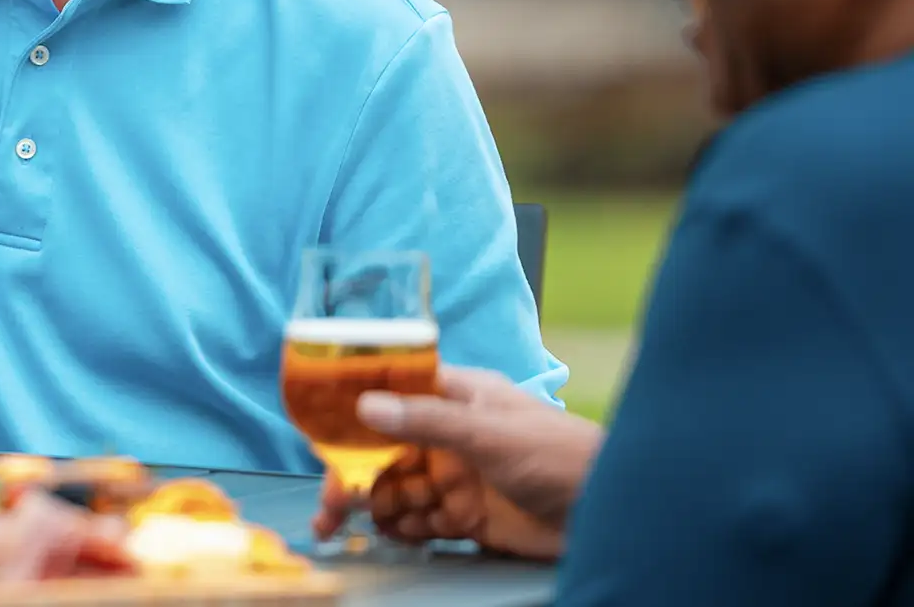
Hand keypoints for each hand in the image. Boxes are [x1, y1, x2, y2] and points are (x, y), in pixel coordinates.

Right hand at [312, 365, 602, 559]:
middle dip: (351, 477)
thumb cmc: (562, 454)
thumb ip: (428, 421)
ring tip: (341, 528)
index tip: (319, 437)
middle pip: (385, 452)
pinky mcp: (469, 516)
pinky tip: (387, 536)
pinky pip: (423, 522)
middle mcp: (450, 435)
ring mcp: (458, 477)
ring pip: (398, 490)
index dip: (353, 415)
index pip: (391, 397)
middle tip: (328, 508)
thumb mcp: (490, 433)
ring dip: (370, 507)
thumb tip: (365, 408)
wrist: (614, 512)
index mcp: (456, 398)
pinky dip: (401, 529)